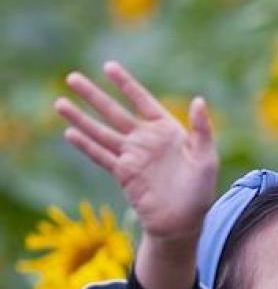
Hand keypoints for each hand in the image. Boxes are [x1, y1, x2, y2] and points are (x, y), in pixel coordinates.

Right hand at [53, 61, 218, 246]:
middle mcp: (146, 140)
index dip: (126, 84)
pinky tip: (70, 133)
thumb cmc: (199, 191)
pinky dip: (86, 146)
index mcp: (167, 131)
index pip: (143, 102)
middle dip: (93, 96)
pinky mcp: (123, 174)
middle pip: (115, 113)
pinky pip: (102, 156)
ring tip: (59, 102)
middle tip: (72, 77)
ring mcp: (132, 157)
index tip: (108, 67)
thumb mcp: (206, 158)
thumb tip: (199, 100)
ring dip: (81, 118)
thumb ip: (201, 130)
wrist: (183, 222)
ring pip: (101, 132)